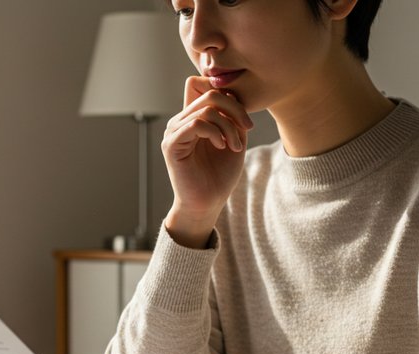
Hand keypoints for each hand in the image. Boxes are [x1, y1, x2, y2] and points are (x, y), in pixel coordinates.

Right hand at [161, 76, 252, 247]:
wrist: (208, 203)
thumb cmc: (220, 175)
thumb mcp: (235, 139)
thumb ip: (233, 117)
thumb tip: (234, 93)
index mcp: (193, 118)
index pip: (201, 85)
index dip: (226, 92)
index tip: (244, 117)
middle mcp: (181, 121)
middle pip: (208, 92)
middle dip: (234, 108)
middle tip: (248, 129)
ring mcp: (173, 131)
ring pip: (206, 108)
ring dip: (228, 126)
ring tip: (236, 146)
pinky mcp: (171, 145)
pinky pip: (196, 123)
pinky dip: (215, 132)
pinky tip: (222, 146)